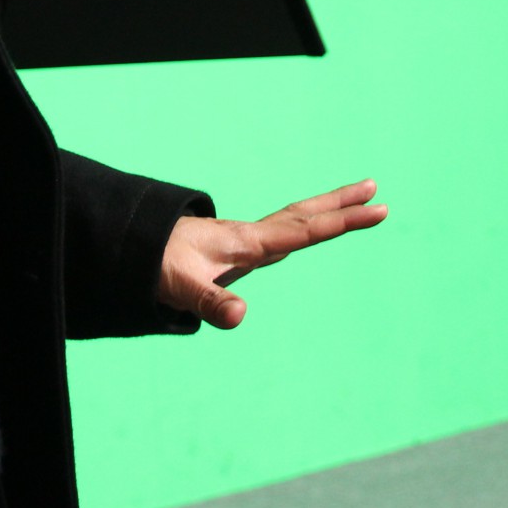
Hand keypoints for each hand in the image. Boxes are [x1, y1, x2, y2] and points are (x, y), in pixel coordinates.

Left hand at [156, 180, 387, 328]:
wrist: (131, 249)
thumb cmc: (155, 268)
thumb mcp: (181, 290)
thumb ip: (210, 303)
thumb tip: (241, 317)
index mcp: (247, 242)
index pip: (305, 230)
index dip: (342, 222)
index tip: (377, 210)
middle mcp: (251, 235)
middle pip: (305, 214)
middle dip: (341, 204)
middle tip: (377, 190)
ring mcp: (245, 239)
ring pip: (295, 218)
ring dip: (326, 208)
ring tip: (357, 198)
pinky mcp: (237, 248)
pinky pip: (282, 230)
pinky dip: (305, 223)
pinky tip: (308, 228)